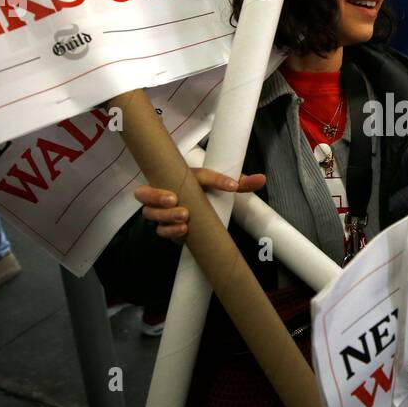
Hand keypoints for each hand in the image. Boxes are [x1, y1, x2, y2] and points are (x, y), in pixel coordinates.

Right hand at [134, 169, 266, 241]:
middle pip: (146, 194)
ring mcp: (161, 211)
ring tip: (184, 217)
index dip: (200, 181)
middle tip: (175, 200)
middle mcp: (164, 192)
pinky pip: (160, 230)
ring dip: (165, 216)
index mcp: (177, 177)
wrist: (196, 204)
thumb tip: (261, 179)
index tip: (212, 188)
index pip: (181, 175)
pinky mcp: (165, 227)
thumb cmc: (205, 189)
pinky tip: (183, 231)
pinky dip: (169, 231)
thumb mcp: (222, 184)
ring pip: (150, 213)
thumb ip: (240, 182)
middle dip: (157, 197)